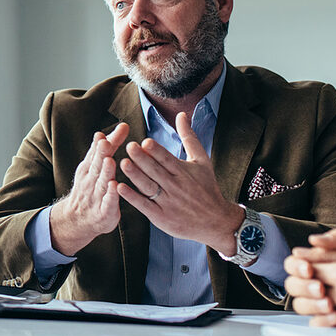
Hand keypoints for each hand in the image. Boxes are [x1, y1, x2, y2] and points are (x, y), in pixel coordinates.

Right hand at [48, 123, 128, 255]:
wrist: (77, 220)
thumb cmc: (89, 191)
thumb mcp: (91, 171)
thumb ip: (99, 153)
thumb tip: (102, 132)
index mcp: (89, 169)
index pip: (99, 152)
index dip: (108, 141)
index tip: (121, 127)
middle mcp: (91, 180)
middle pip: (97, 164)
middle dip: (101, 153)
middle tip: (107, 141)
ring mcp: (96, 196)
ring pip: (101, 182)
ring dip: (105, 171)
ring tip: (110, 160)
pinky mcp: (103, 212)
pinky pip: (107, 202)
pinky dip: (110, 195)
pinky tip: (114, 187)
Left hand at [116, 112, 243, 255]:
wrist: (216, 221)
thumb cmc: (207, 187)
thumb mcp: (202, 161)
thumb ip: (189, 137)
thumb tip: (181, 114)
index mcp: (184, 172)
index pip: (169, 159)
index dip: (157, 152)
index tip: (144, 142)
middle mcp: (176, 186)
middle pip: (157, 171)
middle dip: (142, 160)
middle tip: (128, 147)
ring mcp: (168, 202)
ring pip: (149, 187)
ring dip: (135, 176)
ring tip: (122, 163)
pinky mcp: (161, 217)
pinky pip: (145, 206)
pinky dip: (133, 197)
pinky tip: (120, 187)